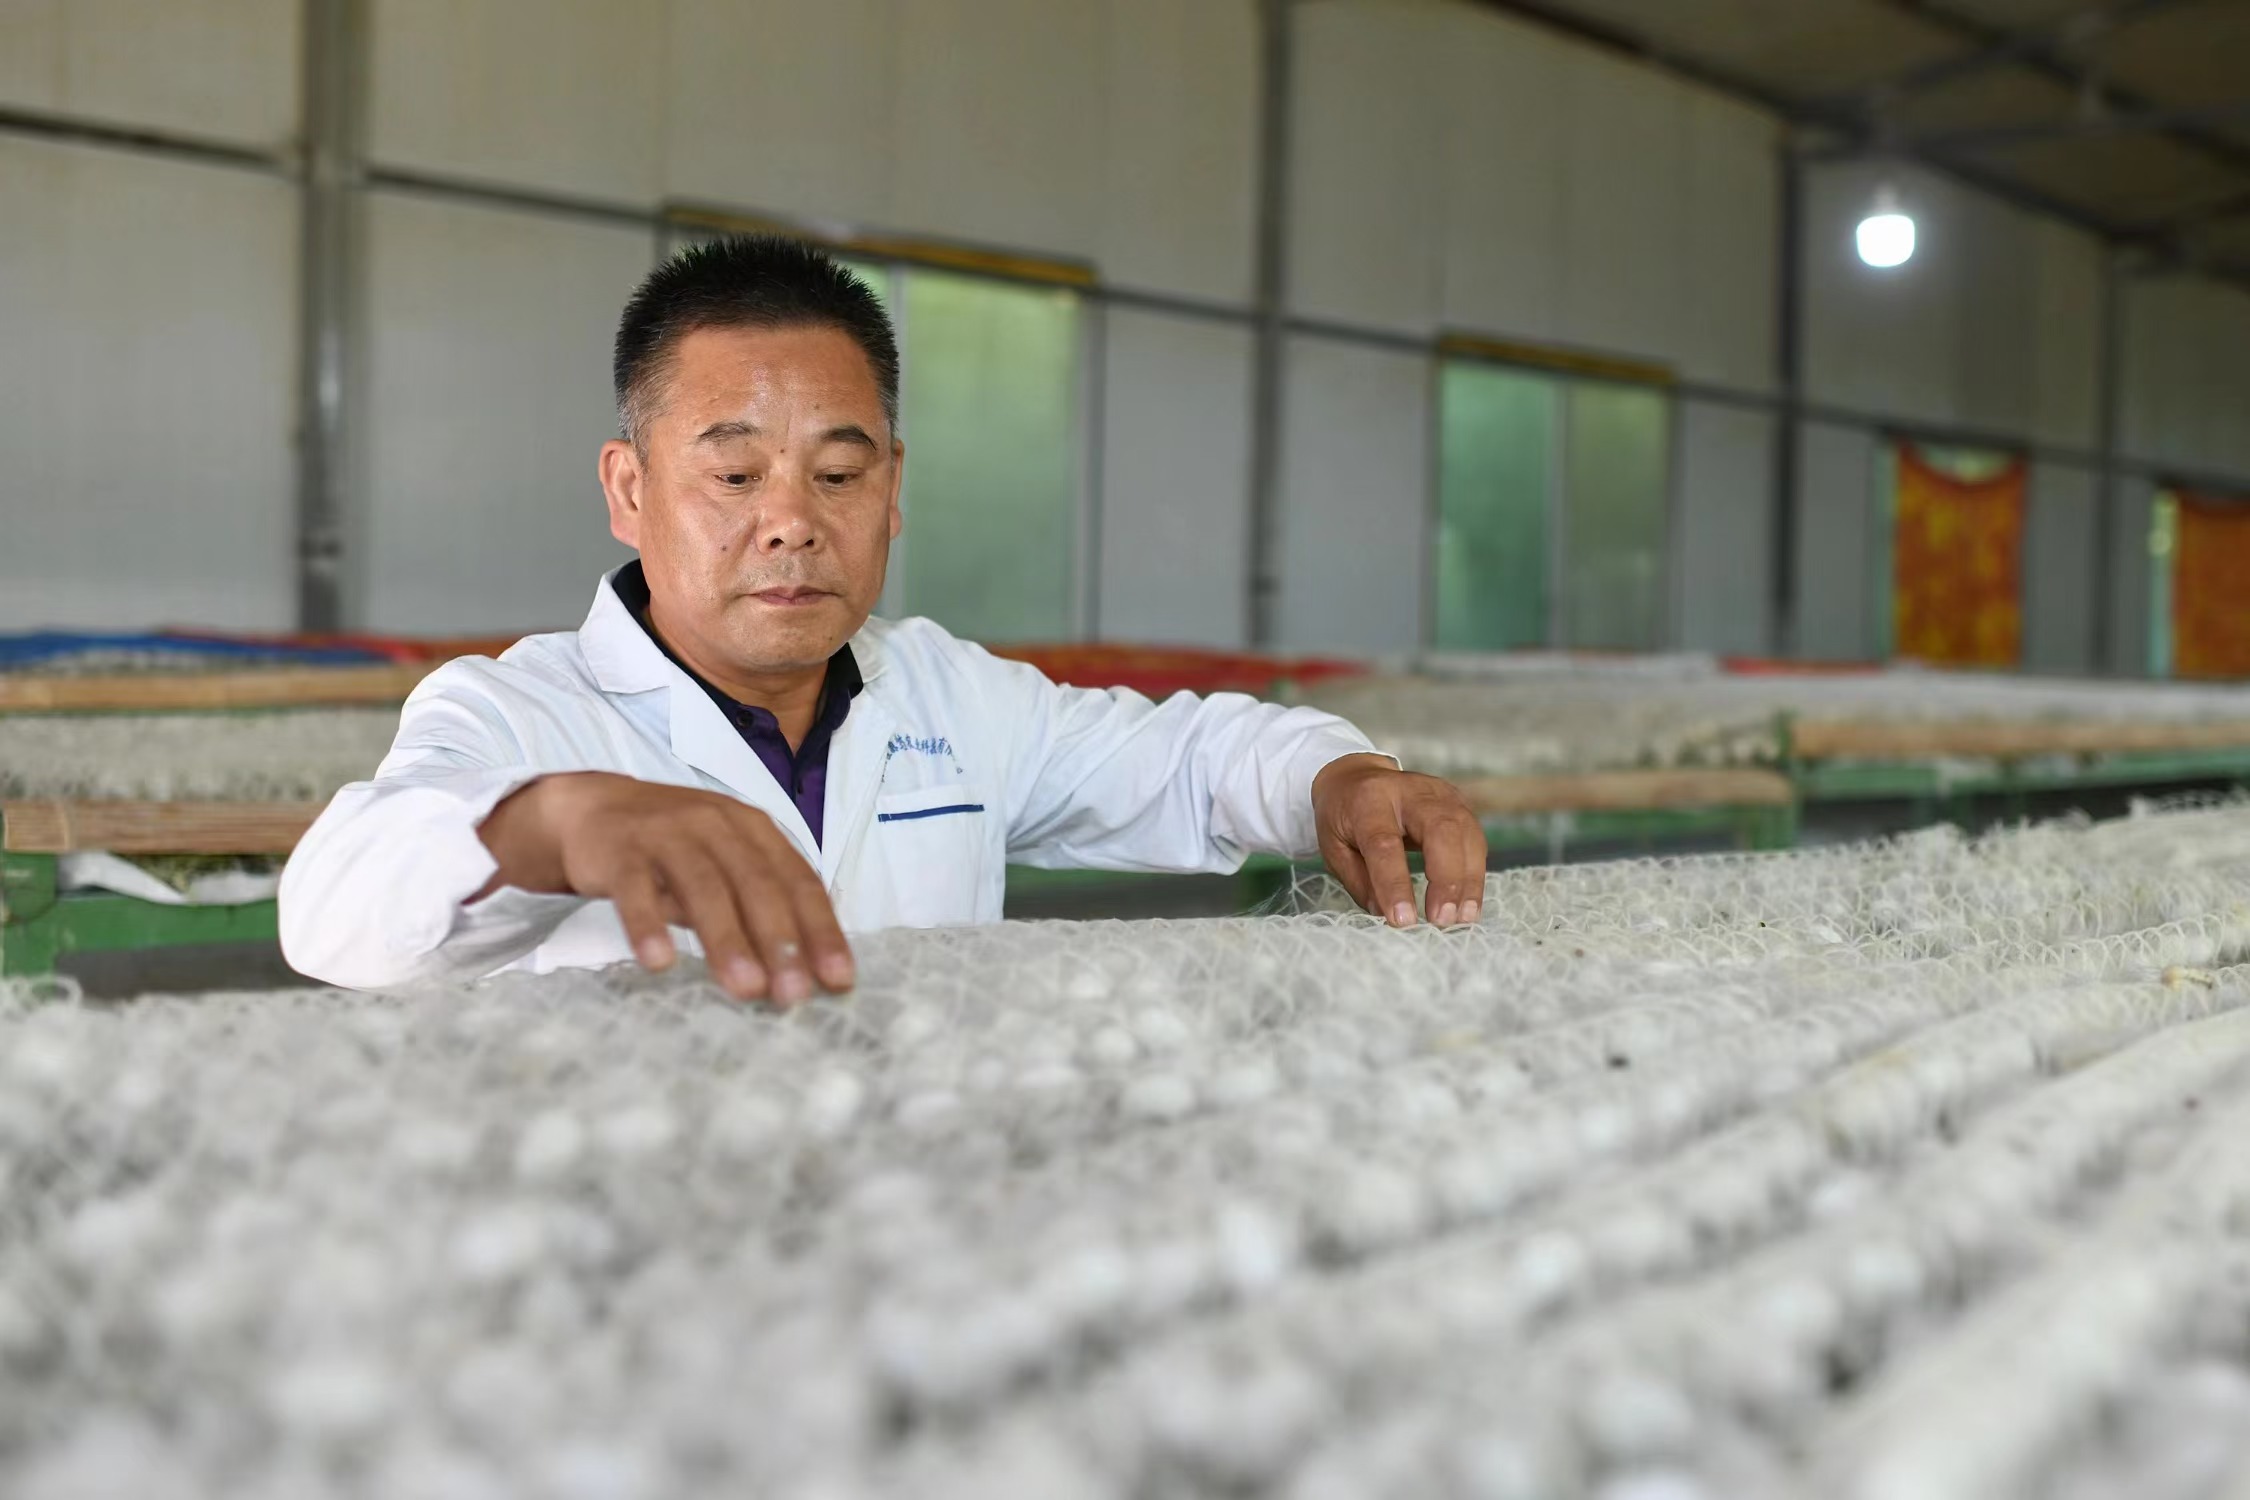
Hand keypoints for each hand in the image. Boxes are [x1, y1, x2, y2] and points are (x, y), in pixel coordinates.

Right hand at [475, 772, 852, 1003]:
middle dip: (781, 942)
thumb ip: (761, 907)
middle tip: (794, 995)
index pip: (798, 881)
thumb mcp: (727, 866)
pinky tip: (659, 962)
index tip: (839, 980)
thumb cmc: (676, 849)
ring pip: (704, 887)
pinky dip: (648, 925)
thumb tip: (808, 973)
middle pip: (757, 885)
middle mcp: (718, 826)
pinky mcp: (620, 849)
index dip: (821, 930)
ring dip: (727, 940)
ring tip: (745, 988)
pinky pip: (635, 889)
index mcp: (755, 831)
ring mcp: (668, 834)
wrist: (595, 808)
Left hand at [1310, 754, 1487, 927]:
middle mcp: (1409, 790)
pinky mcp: (1459, 803)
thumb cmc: (1344, 817)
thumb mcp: (1334, 848)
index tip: (1403, 919)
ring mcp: (1440, 793)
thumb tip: (1385, 914)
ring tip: (1462, 918)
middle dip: (1446, 879)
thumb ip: (1360, 882)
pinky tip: (1469, 902)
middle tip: (1442, 919)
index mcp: (1369, 800)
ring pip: (1466, 833)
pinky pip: (1475, 839)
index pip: (1385, 842)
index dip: (1395, 883)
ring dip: (1468, 880)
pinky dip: (1475, 873)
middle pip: (1440, 829)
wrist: (1357, 776)